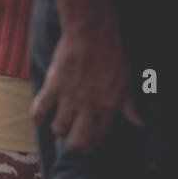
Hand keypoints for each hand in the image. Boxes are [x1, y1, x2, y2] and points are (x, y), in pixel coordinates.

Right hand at [32, 20, 143, 151]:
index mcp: (108, 105)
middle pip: (77, 141)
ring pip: (59, 128)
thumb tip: (140, 124)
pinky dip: (37, 116)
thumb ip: (130, 106)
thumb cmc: (111, 55)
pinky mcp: (53, 87)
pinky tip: (39, 116)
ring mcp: (70, 97)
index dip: (91, 146)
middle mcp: (89, 105)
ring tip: (60, 121)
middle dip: (73, 145)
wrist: (91, 32)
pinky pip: (40, 111)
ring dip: (59, 128)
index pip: (98, 137)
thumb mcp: (126, 81)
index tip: (87, 145)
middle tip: (71, 140)